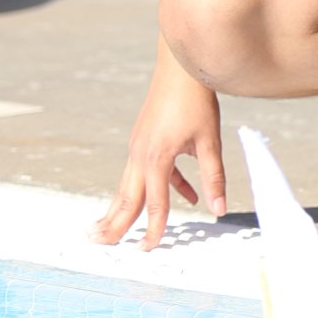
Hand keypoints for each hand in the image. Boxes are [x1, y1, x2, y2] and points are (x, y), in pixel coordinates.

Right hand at [93, 61, 225, 249]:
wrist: (181, 68)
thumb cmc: (196, 102)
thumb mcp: (209, 142)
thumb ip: (214, 177)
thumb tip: (219, 209)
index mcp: (156, 159)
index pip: (154, 204)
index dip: (153, 229)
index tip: (148, 249)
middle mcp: (140, 155)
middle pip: (125, 198)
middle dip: (113, 223)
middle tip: (98, 244)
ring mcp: (138, 146)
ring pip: (128, 185)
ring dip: (122, 208)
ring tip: (110, 229)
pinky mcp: (143, 139)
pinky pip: (146, 171)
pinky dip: (160, 186)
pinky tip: (185, 196)